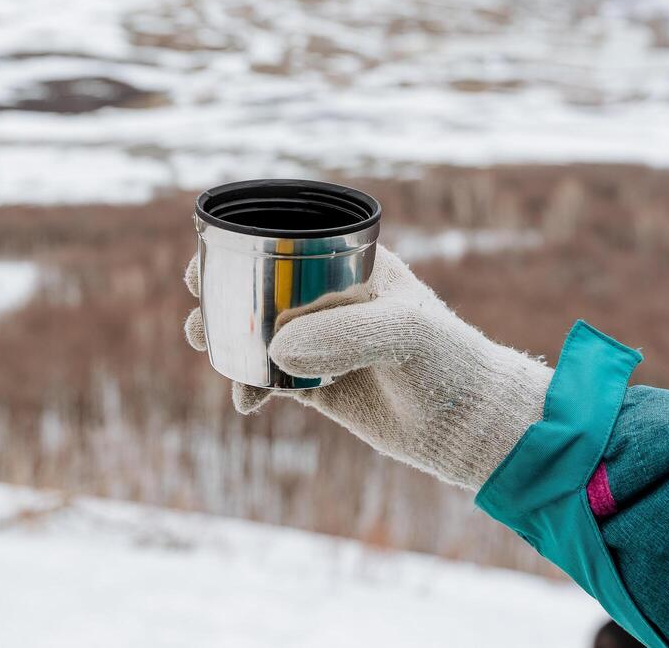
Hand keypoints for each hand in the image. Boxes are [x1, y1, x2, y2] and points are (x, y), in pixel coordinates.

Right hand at [183, 247, 551, 490]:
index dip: (238, 247)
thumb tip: (276, 348)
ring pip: (256, 333)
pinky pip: (267, 379)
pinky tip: (247, 404)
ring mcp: (321, 342)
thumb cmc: (448, 361)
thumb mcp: (402, 334)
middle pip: (257, 286)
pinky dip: (248, 387)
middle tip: (200, 312)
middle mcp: (329, 299)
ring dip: (225, 341)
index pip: (284, 241)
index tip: (204, 264)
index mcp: (350, 265)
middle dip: (220, 295)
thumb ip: (343, 335)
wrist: (468, 427)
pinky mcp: (316, 386)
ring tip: (210, 351)